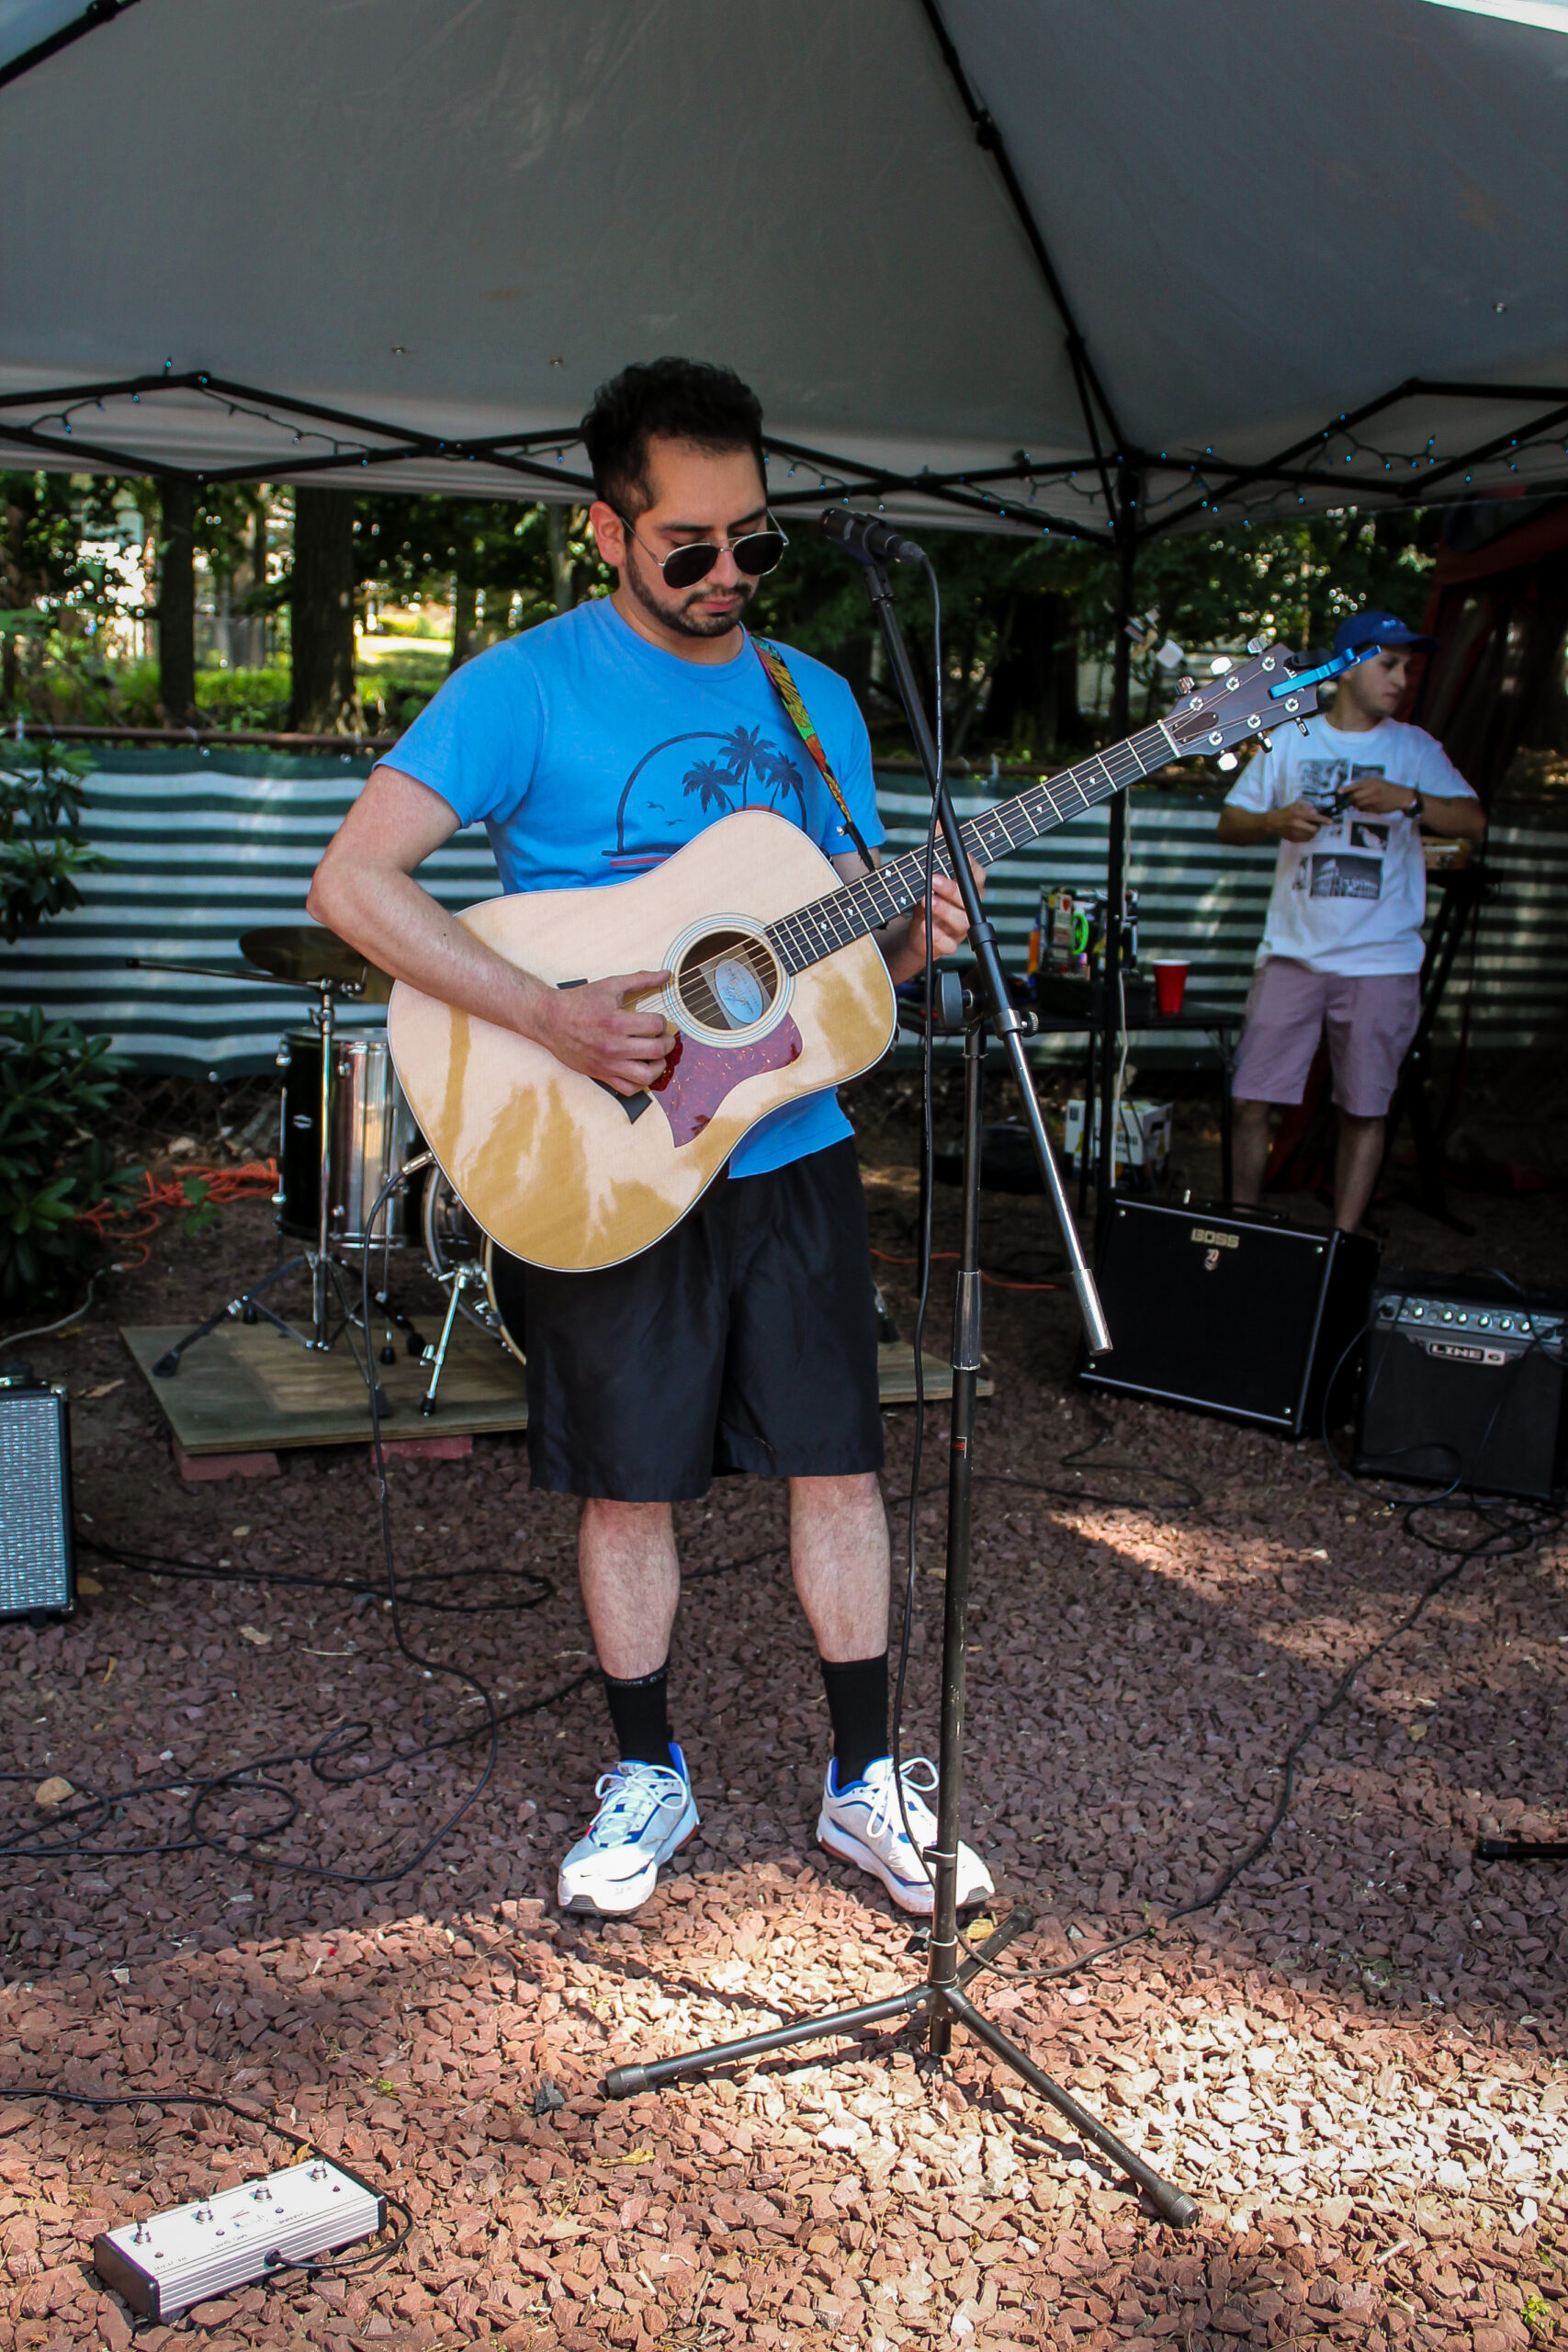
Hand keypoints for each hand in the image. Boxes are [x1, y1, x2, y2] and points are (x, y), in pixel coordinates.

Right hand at [526, 969, 674, 1095]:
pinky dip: (641, 1083)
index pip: (656, 1025)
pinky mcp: (601, 1075)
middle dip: (667, 1043)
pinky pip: (629, 1089)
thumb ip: (641, 980)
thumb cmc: (579, 1002)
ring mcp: (608, 1064)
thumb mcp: (610, 985)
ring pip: (647, 1076)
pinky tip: (641, 1068)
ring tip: (656, 1056)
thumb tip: (666, 975)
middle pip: (657, 1050)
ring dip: (659, 1066)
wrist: (549, 1020)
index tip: (658, 1021)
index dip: (663, 1022)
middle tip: (664, 1038)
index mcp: (616, 1021)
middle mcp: (613, 1046)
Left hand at [890, 862, 979, 981]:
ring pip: (962, 921)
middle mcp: (967, 910)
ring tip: (928, 901)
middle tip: (933, 880)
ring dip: (945, 910)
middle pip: (968, 899)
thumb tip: (934, 836)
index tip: (963, 857)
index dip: (973, 868)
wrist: (919, 934)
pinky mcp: (949, 945)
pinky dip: (938, 936)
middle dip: (951, 889)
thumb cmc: (928, 903)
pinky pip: (949, 945)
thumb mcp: (927, 883)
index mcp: (968, 891)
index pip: (977, 878)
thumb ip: (932, 863)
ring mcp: (960, 929)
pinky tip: (926, 926)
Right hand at [1271, 799, 1326, 842]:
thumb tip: (1316, 812)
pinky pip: (1306, 839)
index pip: (1314, 817)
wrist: (1273, 822)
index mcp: (1298, 814)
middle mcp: (1297, 824)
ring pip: (1311, 836)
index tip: (1331, 822)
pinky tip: (1303, 831)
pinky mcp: (1293, 839)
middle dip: (1317, 827)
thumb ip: (1307, 807)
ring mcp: (1295, 833)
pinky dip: (1308, 835)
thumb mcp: (1296, 804)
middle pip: (1314, 829)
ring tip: (1307, 827)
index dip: (1323, 820)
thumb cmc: (1286, 812)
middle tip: (1315, 824)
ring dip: (1313, 832)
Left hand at [1341, 775, 1413, 816]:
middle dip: (1349, 800)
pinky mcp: (1376, 809)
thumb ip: (1364, 786)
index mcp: (1372, 782)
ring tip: (1361, 802)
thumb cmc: (1387, 788)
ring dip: (1356, 805)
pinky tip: (1368, 805)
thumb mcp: (1377, 782)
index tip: (1338, 792)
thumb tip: (1349, 792)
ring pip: (1358, 805)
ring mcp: (1374, 801)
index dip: (1346, 789)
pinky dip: (1362, 809)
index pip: (1355, 785)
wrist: (1401, 796)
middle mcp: (1372, 791)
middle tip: (1347, 801)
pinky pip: (1364, 810)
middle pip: (1354, 797)